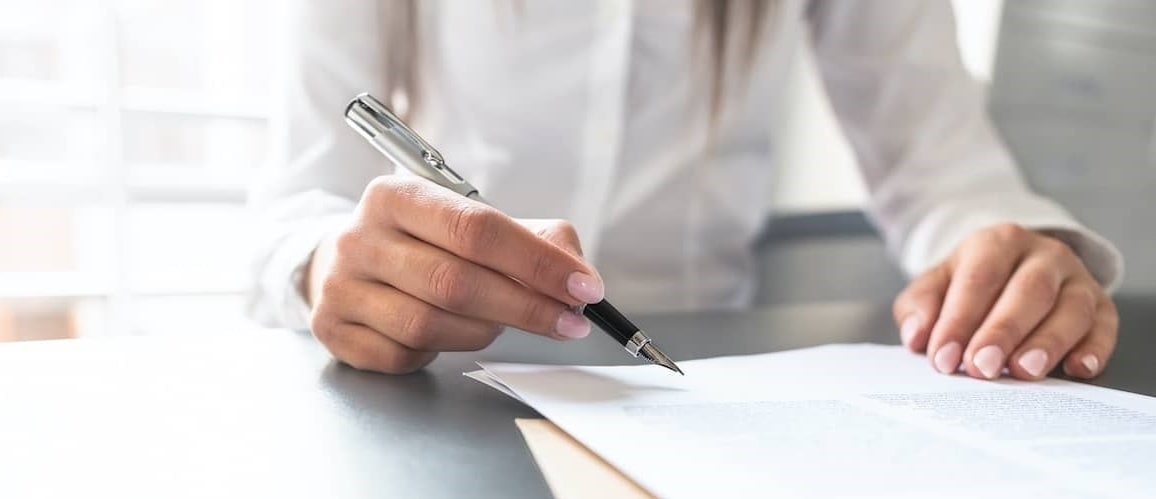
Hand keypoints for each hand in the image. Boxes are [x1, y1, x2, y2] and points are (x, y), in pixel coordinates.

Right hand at [305, 176, 603, 373]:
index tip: (584, 287)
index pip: (477, 229)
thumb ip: (532, 238)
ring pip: (431, 324)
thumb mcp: (470, 222)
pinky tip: (450, 334)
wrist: (339, 263)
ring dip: (484, 331)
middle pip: (457, 282)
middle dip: (526, 307)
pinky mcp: (334, 330)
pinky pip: (405, 355)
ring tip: (502, 323)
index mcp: (396, 195)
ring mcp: (341, 287)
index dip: (537, 262)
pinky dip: (440, 351)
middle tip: (570, 322)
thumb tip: (577, 273)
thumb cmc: (423, 243)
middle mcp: (360, 238)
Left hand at [893, 223, 1116, 380]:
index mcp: (997, 242)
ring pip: (1071, 308)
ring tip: (1023, 372)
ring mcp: (1077, 278)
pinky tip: (1077, 370)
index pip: (979, 279)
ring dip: (1048, 342)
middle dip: (1003, 332)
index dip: (960, 320)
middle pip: (1029, 291)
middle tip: (982, 368)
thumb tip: (917, 337)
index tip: (943, 357)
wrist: (1011, 268)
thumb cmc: (969, 284)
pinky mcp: (1102, 305)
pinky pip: (1105, 326)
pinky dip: (1095, 349)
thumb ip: (919, 307)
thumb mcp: (935, 285)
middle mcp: (1044, 254)